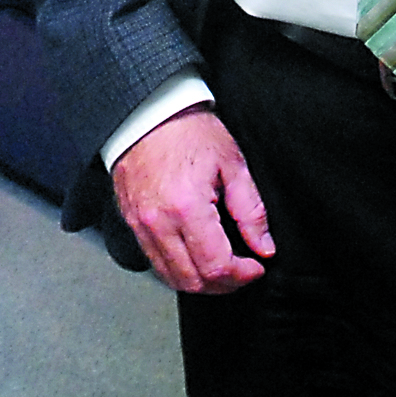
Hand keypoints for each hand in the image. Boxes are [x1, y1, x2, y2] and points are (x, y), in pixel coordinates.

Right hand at [111, 105, 273, 293]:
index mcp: (186, 207)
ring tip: (221, 265)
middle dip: (224, 284)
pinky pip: (155, 262)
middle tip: (243, 270)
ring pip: (172, 278)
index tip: (256, 265)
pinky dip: (179, 268)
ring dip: (201, 281)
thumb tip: (264, 247)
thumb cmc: (189, 130)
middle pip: (193, 281)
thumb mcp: (232, 163)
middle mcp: (158, 223)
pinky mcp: (131, 223)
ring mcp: (140, 226)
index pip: (216, 266)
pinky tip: (196, 254)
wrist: (148, 112)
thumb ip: (251, 210)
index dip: (243, 275)